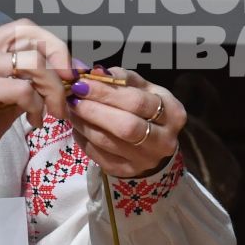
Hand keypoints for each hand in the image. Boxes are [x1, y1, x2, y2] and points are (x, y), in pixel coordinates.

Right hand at [0, 19, 74, 197]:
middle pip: (29, 34)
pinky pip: (22, 89)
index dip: (51, 46)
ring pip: (31, 61)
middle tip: (68, 88)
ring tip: (53, 112)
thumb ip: (25, 84)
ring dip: (52, 88)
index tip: (67, 73)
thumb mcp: (1, 101)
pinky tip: (33, 121)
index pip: (22, 30)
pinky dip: (37, 105)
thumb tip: (60, 79)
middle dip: (58, 59)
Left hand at [66, 65, 187, 179]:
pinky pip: (98, 155)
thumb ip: (121, 78)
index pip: (137, 102)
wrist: (154, 144)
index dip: (107, 92)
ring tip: (72, 109)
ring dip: (84, 123)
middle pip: (125, 126)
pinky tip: (77, 125)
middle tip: (74, 98)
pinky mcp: (125, 171)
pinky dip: (83, 138)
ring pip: (107, 142)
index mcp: (172, 114)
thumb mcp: (144, 88)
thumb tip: (96, 72)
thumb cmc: (147, 109)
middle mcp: (163, 141)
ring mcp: (144, 160)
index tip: (83, 83)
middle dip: (94, 110)